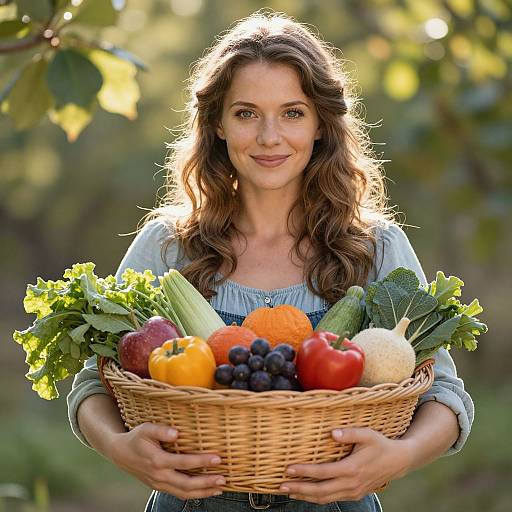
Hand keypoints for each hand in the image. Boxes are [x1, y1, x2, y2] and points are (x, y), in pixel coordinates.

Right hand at [107, 422, 224, 499]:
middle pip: (187, 484)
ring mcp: (160, 484)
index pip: (184, 463)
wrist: (120, 454)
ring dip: (204, 492)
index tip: (218, 458)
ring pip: (184, 493)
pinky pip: (179, 494)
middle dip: (207, 483)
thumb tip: (176, 433)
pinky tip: (207, 491)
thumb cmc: (136, 438)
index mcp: (157, 461)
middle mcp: (159, 476)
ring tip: (220, 488)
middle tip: (223, 479)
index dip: (202, 461)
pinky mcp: (160, 487)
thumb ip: (161, 430)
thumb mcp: (146, 429)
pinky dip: (195, 495)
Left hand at [279, 427, 413, 503]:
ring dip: (305, 496)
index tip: (288, 469)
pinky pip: (332, 499)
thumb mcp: (367, 434)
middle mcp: (350, 484)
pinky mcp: (354, 494)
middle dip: (299, 489)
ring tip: (289, 492)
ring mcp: (352, 491)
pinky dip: (317, 498)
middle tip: (281, 486)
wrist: (398, 461)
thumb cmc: (380, 444)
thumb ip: (350, 433)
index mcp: (351, 469)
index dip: (304, 472)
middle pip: (320, 491)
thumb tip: (332, 433)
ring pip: (325, 498)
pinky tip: (306, 494)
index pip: (322, 473)